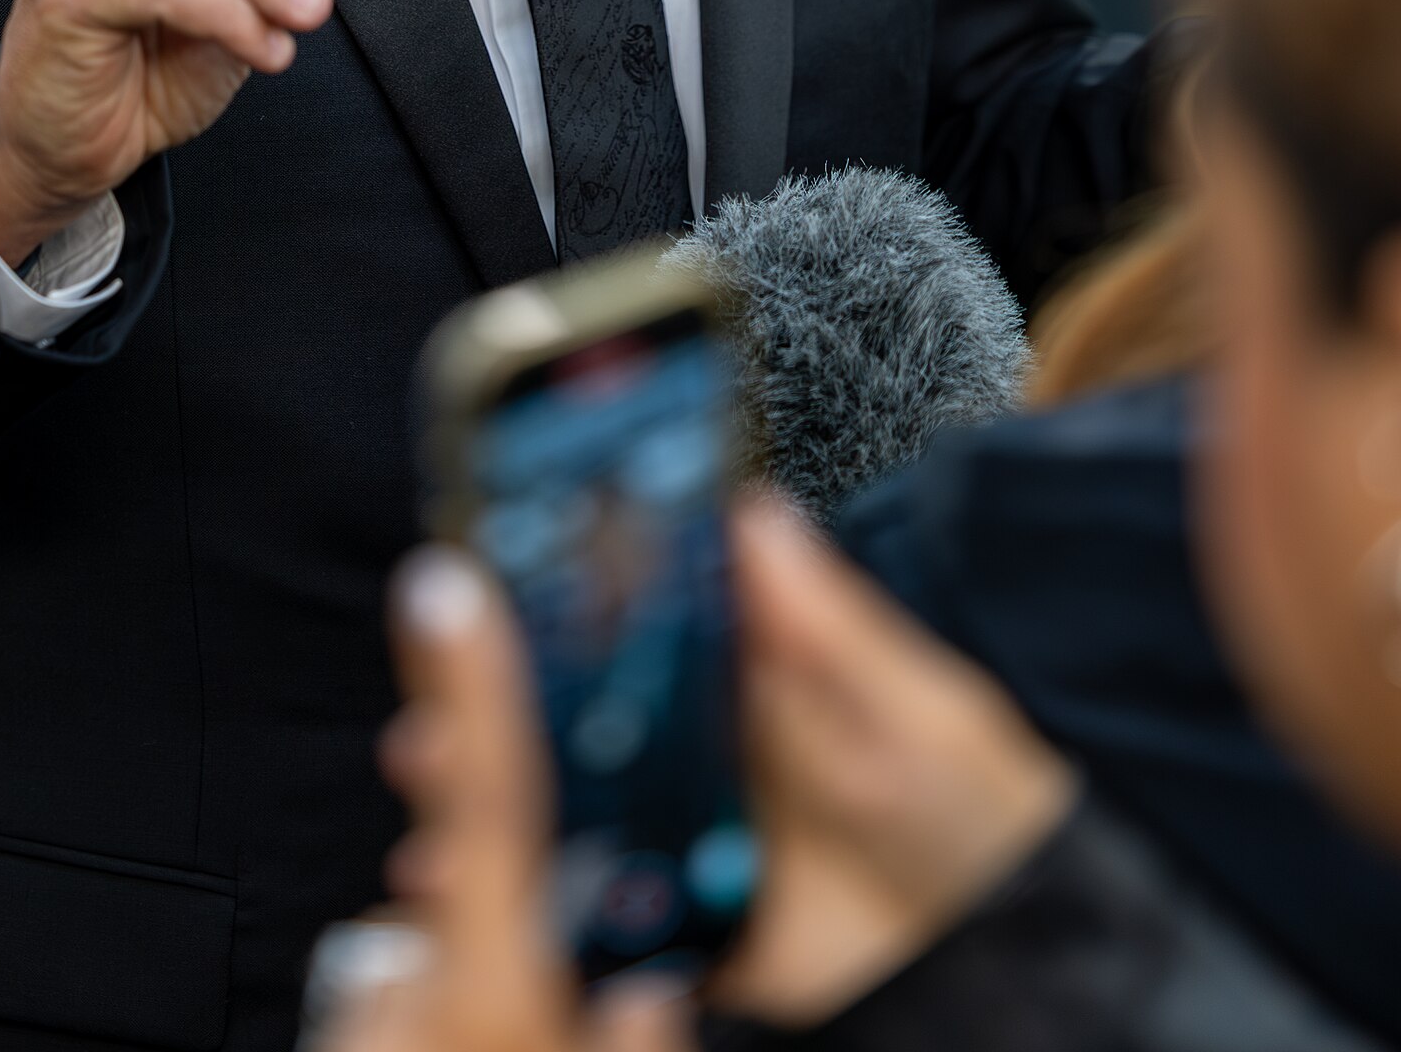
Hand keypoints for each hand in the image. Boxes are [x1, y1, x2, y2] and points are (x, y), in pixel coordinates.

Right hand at [335, 503, 1076, 1051]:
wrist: (1073, 984)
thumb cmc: (1002, 830)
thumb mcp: (928, 722)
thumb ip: (834, 638)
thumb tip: (753, 513)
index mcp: (757, 704)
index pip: (631, 648)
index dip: (543, 630)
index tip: (472, 608)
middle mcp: (718, 787)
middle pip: (578, 748)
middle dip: (486, 738)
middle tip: (425, 736)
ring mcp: (711, 881)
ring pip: (576, 847)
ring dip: (497, 839)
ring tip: (438, 847)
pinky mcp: (718, 968)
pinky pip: (614, 948)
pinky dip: (551, 941)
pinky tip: (505, 929)